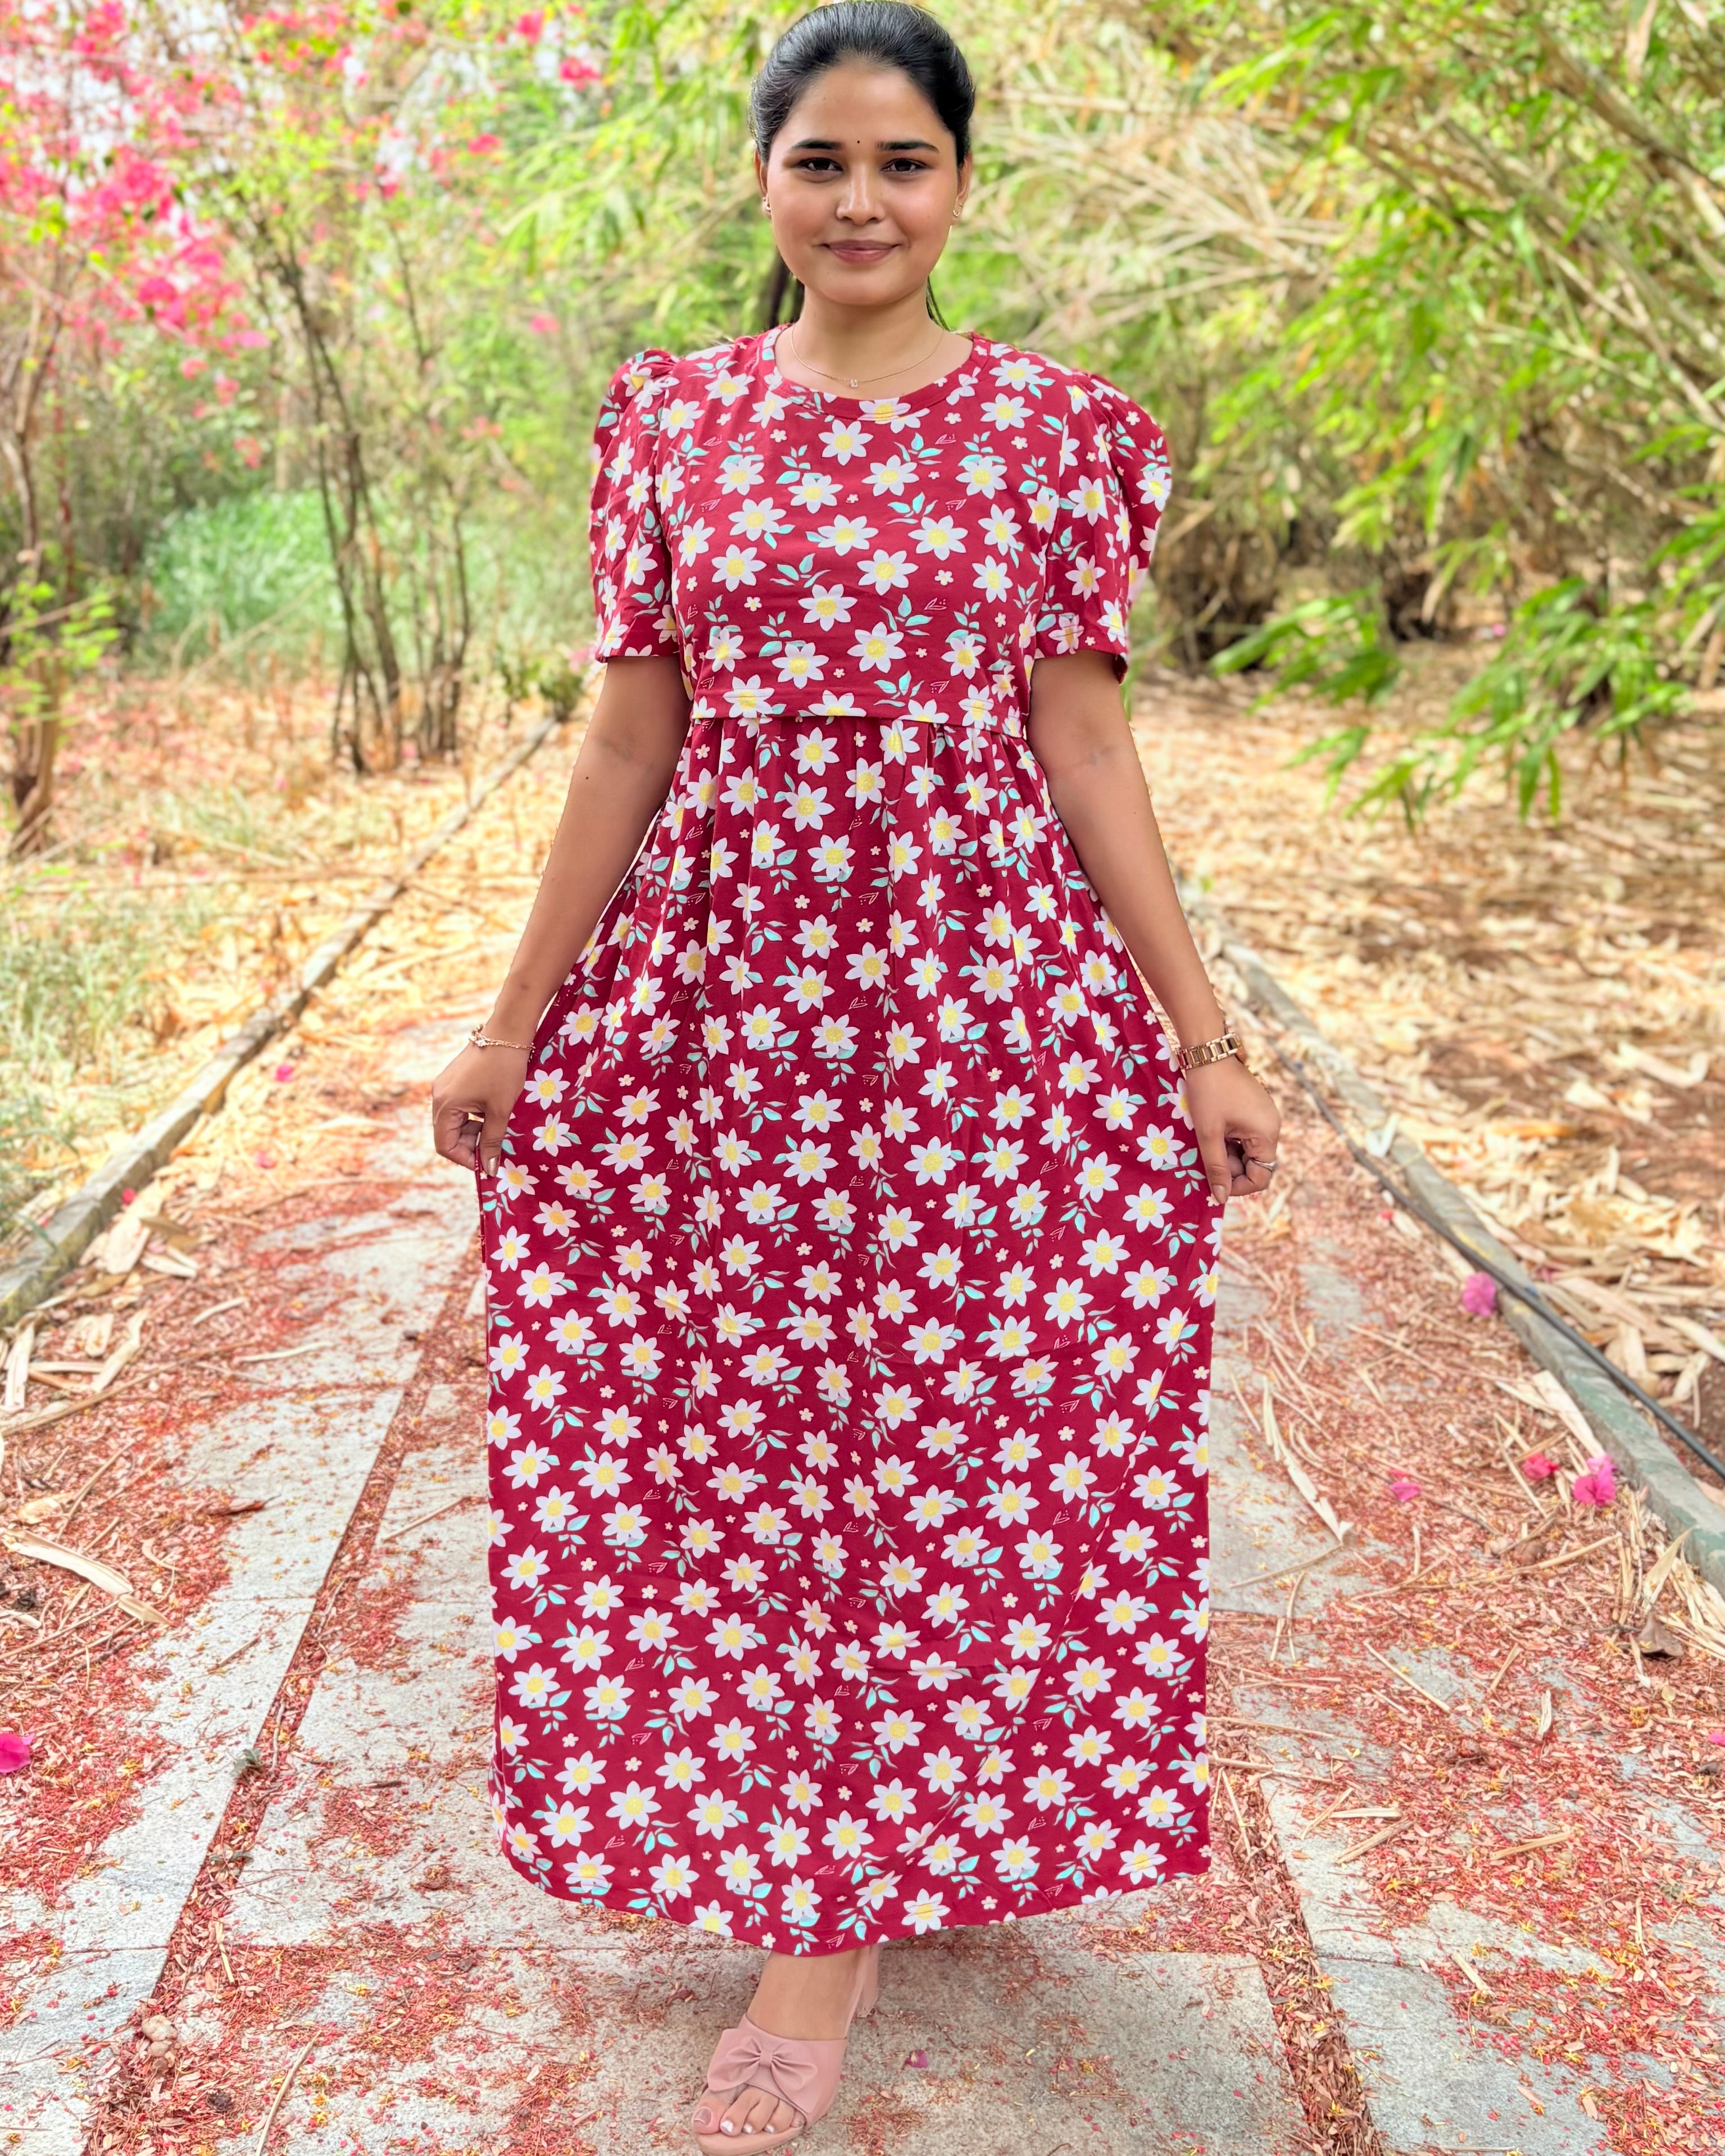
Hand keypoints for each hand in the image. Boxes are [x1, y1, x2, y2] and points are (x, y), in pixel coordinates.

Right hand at [431, 1041, 528, 1174]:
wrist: (508, 1031)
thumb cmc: (505, 1070)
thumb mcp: (500, 1110)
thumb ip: (493, 1141)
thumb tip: (490, 1169)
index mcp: (445, 1105)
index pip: (445, 1145)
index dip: (465, 1159)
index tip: (487, 1163)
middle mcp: (438, 1096)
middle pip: (448, 1134)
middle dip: (470, 1144)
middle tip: (496, 1146)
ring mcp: (445, 1086)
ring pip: (454, 1121)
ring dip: (474, 1130)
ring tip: (497, 1126)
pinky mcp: (454, 1079)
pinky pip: (459, 1106)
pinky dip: (473, 1115)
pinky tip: (492, 1111)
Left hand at [1184, 1056, 1280, 1206]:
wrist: (1208, 1052)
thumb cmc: (1208, 1092)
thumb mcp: (1208, 1133)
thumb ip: (1216, 1167)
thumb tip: (1220, 1198)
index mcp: (1267, 1134)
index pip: (1262, 1177)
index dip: (1238, 1186)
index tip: (1215, 1183)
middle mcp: (1272, 1127)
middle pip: (1255, 1164)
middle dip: (1231, 1167)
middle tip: (1206, 1156)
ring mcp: (1264, 1117)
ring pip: (1248, 1150)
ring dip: (1228, 1153)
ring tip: (1207, 1139)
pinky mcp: (1255, 1109)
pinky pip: (1245, 1135)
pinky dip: (1229, 1139)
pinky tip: (1212, 1129)